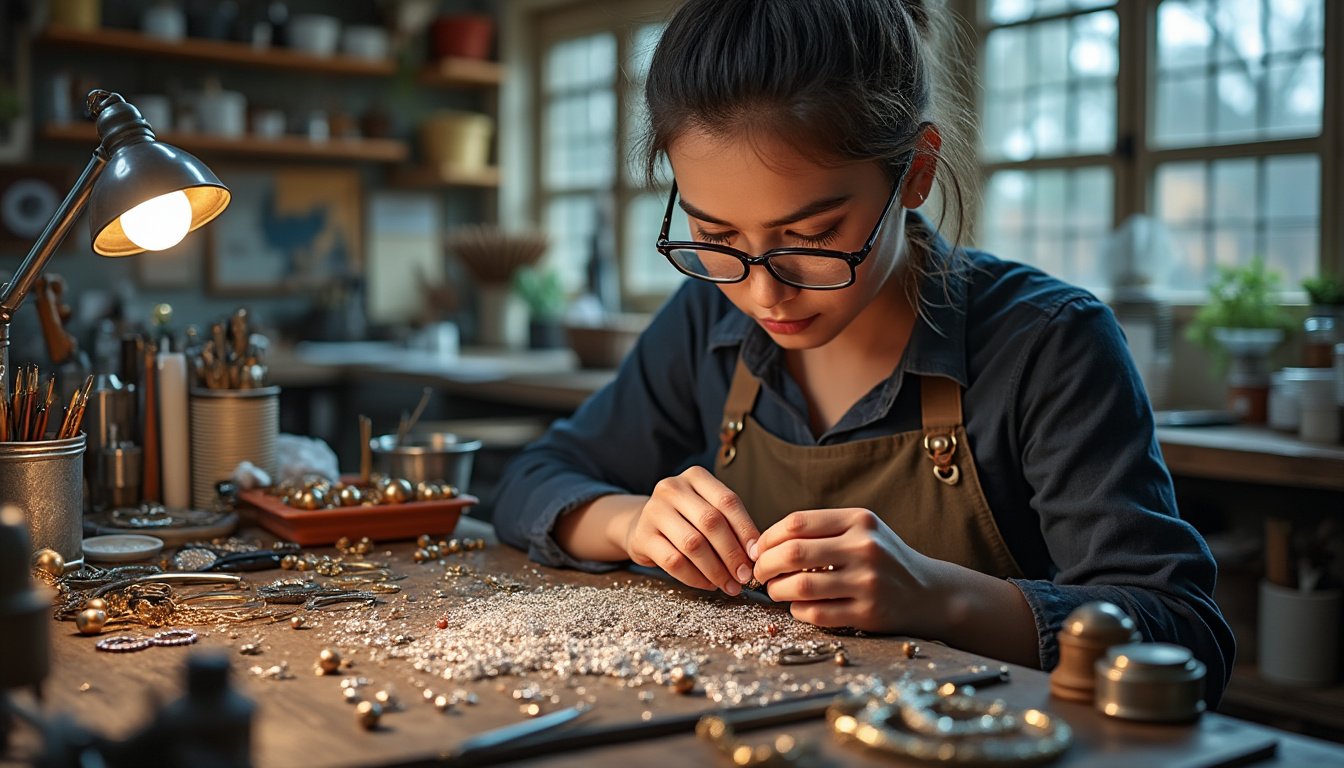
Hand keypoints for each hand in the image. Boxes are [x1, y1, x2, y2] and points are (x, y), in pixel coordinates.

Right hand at [624, 466, 759, 594]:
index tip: (757, 555)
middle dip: (732, 554)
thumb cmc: (685, 520)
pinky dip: (695, 577)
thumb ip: (729, 525)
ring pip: (693, 544)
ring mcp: (654, 511)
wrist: (642, 525)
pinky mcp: (642, 536)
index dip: (746, 530)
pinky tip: (708, 584)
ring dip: (716, 570)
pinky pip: (674, 561)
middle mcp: (673, 488)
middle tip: (744, 576)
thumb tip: (754, 555)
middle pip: (711, 522)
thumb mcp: (706, 510)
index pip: (728, 501)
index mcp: (696, 476)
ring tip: (729, 585)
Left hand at [752, 508, 945, 633]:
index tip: (759, 550)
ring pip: (800, 587)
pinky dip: (798, 611)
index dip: (769, 538)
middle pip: (793, 553)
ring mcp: (868, 582)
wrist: (929, 593)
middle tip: (759, 573)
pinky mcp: (869, 614)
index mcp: (859, 520)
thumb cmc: (883, 559)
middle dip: (765, 565)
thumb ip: (820, 531)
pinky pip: (816, 614)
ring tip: (776, 591)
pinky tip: (798, 607)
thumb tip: (764, 545)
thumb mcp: (860, 531)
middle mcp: (865, 548)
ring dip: (778, 591)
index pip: (797, 523)